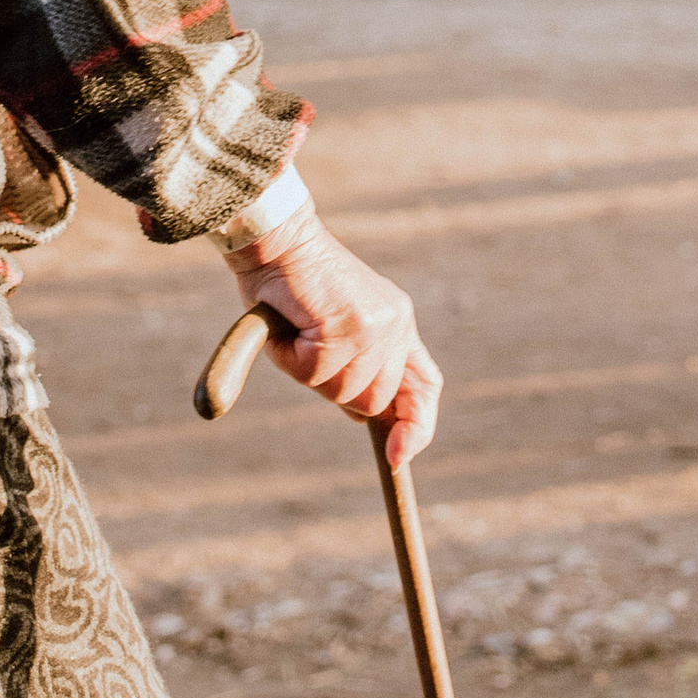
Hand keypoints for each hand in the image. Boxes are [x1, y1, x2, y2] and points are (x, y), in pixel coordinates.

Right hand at [227, 214, 440, 473]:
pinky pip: (315, 374)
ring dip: (306, 372)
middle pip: (373, 402)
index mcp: (398, 324)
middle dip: (332, 389)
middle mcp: (397, 325)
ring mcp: (376, 326)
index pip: (424, 386)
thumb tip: (365, 418)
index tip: (398, 458)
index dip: (417, 426)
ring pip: (342, 392)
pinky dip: (290, 359)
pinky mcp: (349, 325)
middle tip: (307, 347)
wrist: (273, 239)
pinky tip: (289, 324)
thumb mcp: (329, 334)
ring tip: (297, 329)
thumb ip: (353, 370)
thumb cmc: (289, 286)